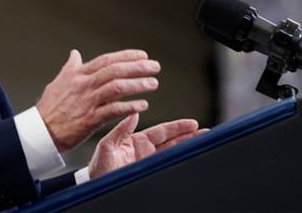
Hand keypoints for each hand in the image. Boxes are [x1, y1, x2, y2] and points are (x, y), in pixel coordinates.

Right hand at [36, 49, 160, 151]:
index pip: (107, 60)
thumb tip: (75, 54)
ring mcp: (88, 101)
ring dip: (138, 85)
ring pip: (117, 87)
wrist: (41, 130)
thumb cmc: (49, 107)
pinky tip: (142, 105)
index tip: (143, 56)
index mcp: (78, 75)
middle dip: (137, 67)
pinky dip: (130, 107)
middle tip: (154, 66)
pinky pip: (114, 110)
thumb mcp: (59, 81)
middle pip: (115, 71)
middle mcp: (84, 85)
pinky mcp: (90, 119)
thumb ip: (71, 67)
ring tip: (153, 83)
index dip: (126, 56)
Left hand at [88, 113, 205, 177]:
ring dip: (188, 147)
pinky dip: (180, 161)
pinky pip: (168, 165)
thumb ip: (120, 131)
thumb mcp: (106, 147)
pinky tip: (191, 158)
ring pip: (173, 152)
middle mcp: (145, 151)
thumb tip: (134, 113)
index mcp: (136, 141)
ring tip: (204, 143)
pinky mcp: (149, 173)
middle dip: (189, 136)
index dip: (177, 127)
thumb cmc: (98, 168)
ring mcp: (149, 163)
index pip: (162, 132)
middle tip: (206, 132)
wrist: (95, 187)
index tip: (193, 123)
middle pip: (172, 141)